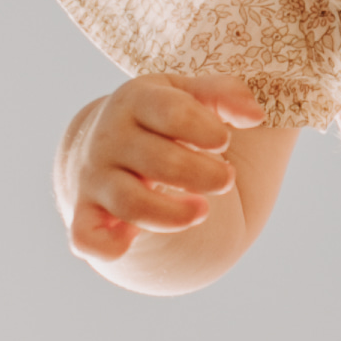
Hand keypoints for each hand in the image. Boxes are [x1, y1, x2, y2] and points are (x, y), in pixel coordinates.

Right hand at [62, 73, 261, 261]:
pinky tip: (131, 243)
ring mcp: (96, 177)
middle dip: (202, 174)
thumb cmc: (161, 119)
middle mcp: (110, 138)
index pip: (171, 112)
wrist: (103, 142)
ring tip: (203, 212)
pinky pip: (87, 236)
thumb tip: (255, 116)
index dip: (205, 130)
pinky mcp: (86, 212)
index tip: (224, 141)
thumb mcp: (189, 94)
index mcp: (137, 100)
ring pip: (131, 203)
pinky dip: (107, 246)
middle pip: (158, 161)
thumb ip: (226, 94)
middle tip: (226, 179)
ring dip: (173, 215)